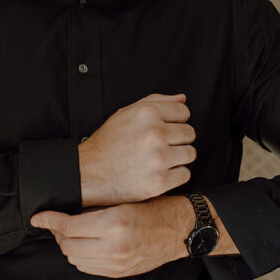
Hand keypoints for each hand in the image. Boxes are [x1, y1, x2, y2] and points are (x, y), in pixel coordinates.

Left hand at [30, 196, 194, 277]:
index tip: (38, 217)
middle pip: (67, 244)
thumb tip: (66, 213)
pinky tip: (86, 245)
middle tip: (57, 222)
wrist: (181, 230)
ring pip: (75, 258)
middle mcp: (114, 246)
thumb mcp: (124, 200)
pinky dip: (81, 257)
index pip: (68, 226)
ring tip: (72, 233)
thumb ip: (95, 209)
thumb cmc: (157, 209)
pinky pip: (88, 268)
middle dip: (58, 233)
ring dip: (69, 246)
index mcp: (114, 223)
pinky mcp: (120, 272)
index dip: (49, 221)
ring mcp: (117, 263)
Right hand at [79, 93, 195, 205]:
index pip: (184, 112)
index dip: (174, 121)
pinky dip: (175, 175)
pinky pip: (185, 174)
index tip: (164, 129)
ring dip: (178, 157)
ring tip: (159, 159)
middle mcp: (155, 134)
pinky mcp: (160, 181)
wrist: (89, 173)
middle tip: (160, 146)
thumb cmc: (108, 143)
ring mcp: (158, 159)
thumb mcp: (126, 114)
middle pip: (189, 133)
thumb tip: (182, 98)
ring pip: (190, 153)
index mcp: (147, 114)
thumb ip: (156, 101)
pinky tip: (158, 172)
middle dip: (177, 139)